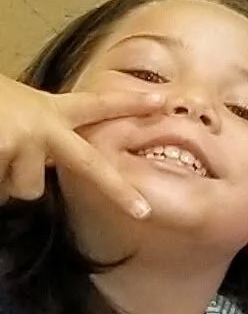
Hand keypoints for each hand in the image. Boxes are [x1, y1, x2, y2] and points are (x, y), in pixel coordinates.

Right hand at [0, 77, 155, 222]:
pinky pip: (1, 189)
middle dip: (118, 190)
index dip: (129, 104)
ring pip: (25, 189)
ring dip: (5, 181)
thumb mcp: (16, 113)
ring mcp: (23, 139)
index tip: (164, 101)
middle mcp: (42, 124)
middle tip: (143, 211)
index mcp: (47, 110)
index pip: (95, 105)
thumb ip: (39, 137)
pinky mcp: (3, 149)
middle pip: (88, 164)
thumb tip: (43, 173)